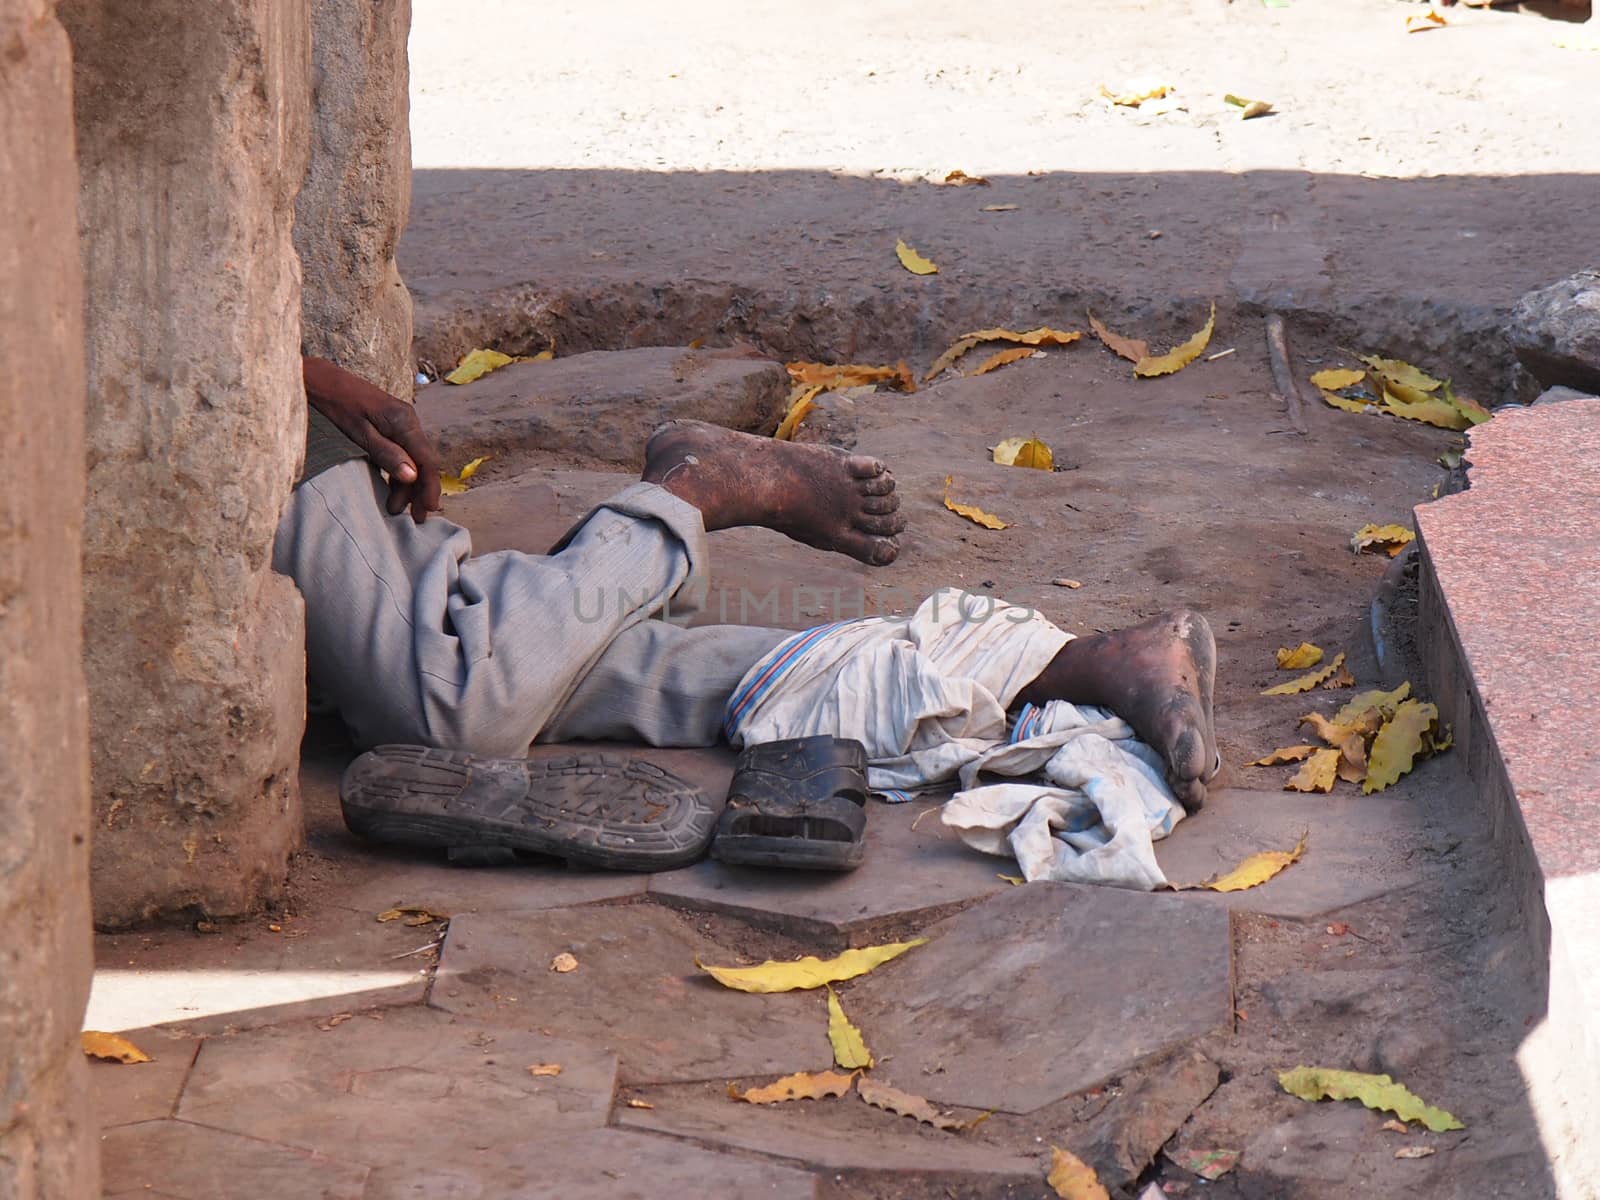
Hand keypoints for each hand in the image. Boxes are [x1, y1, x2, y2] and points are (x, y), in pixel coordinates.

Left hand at [303, 356, 441, 521]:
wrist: (319, 378)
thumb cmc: (335, 404)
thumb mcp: (358, 432)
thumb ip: (386, 453)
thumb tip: (412, 476)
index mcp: (404, 421)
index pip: (427, 460)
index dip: (430, 487)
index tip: (428, 510)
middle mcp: (408, 421)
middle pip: (424, 462)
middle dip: (420, 491)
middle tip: (414, 518)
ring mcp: (401, 422)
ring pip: (414, 459)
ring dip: (407, 485)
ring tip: (395, 508)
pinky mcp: (391, 425)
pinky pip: (403, 452)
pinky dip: (399, 472)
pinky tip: (390, 488)